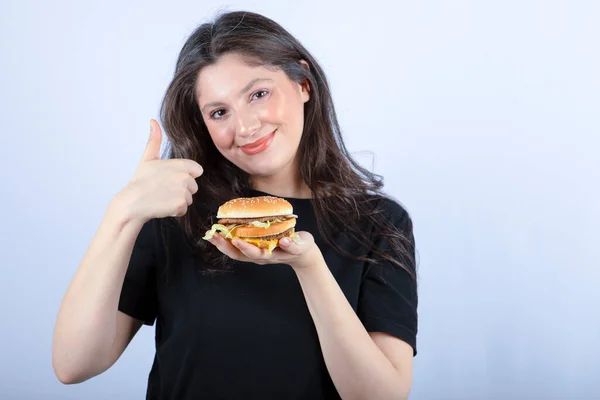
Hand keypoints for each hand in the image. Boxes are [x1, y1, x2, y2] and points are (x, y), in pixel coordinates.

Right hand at [115, 119, 203, 222]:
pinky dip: (175, 211)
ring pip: (189, 198)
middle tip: (163, 189)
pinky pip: (184, 209)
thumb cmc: (140, 181)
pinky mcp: (180, 206)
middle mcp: (184, 177)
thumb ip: (155, 140)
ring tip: (162, 197)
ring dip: (178, 200)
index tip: (170, 178)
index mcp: (181, 164)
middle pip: (193, 186)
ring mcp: (183, 192)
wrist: (131, 203)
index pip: (197, 171)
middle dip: (182, 189)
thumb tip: (153, 121)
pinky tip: (163, 206)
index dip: (185, 175)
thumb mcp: (148, 158)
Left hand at [206, 231, 320, 268]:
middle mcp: (260, 257)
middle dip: (225, 246)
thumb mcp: (302, 246)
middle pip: (239, 255)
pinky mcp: (255, 249)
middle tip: (213, 235)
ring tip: (211, 234)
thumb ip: (294, 245)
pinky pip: (237, 247)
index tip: (235, 238)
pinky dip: (227, 240)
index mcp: (271, 255)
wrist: (302, 255)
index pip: (254, 253)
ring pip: (235, 252)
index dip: (244, 247)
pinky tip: (221, 232)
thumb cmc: (302, 247)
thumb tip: (285, 241)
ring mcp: (256, 254)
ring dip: (222, 244)